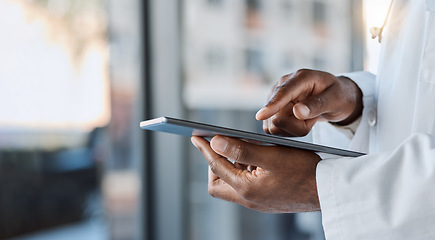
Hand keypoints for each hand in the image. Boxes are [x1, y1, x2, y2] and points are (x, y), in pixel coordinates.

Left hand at [191, 135, 320, 212]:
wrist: (328, 189)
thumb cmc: (304, 171)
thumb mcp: (272, 155)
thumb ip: (241, 149)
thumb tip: (214, 142)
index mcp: (246, 189)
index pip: (216, 167)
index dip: (204, 149)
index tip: (195, 136)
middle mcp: (248, 199)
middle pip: (218, 184)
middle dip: (214, 164)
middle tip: (220, 146)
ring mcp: (257, 201)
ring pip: (232, 184)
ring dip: (232, 165)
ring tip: (242, 147)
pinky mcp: (265, 199)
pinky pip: (246, 184)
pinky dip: (245, 170)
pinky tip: (256, 157)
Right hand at [256, 69, 362, 136]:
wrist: (334, 97)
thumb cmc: (338, 94)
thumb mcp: (335, 99)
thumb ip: (317, 104)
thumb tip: (297, 112)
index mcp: (300, 78)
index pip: (282, 93)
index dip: (271, 105)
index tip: (260, 116)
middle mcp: (283, 86)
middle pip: (277, 117)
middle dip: (296, 126)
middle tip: (313, 120)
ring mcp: (275, 98)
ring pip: (274, 126)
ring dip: (293, 129)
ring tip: (307, 119)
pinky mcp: (272, 110)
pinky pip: (274, 129)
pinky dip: (289, 131)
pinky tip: (300, 122)